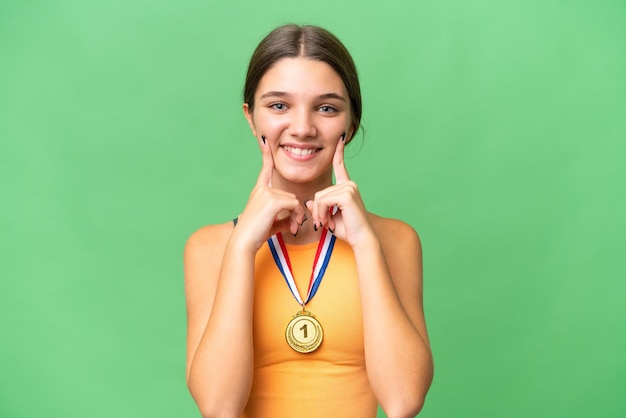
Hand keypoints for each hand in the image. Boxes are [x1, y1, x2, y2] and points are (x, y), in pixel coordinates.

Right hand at [235, 136, 306, 250]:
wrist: (244, 241)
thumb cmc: (255, 234)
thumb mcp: (271, 223)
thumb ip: (284, 219)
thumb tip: (295, 221)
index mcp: (259, 191)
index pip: (265, 170)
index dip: (266, 156)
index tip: (265, 141)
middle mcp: (262, 189)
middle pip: (290, 195)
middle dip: (295, 212)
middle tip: (294, 226)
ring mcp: (266, 193)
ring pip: (294, 201)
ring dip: (297, 216)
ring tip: (292, 229)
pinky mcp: (272, 200)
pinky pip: (294, 205)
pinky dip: (297, 217)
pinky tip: (292, 227)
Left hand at [306, 133, 374, 246]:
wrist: (362, 240)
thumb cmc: (348, 230)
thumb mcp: (329, 217)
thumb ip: (319, 207)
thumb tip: (309, 202)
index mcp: (347, 187)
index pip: (340, 166)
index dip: (338, 153)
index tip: (340, 138)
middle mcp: (349, 184)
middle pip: (320, 192)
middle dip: (318, 210)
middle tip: (324, 223)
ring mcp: (349, 188)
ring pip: (320, 197)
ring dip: (320, 214)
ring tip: (328, 223)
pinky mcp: (346, 194)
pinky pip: (323, 201)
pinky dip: (322, 213)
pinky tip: (329, 221)